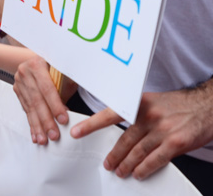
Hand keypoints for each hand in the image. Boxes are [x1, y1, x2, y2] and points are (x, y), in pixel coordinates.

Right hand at [13, 56, 69, 143]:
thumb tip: (71, 109)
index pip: (47, 88)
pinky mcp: (17, 90)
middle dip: (46, 120)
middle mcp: (25, 71)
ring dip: (37, 125)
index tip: (64, 120)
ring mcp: (19, 81)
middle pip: (37, 100)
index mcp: (37, 63)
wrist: (39, 58)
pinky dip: (32, 123)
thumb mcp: (63, 70)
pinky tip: (35, 134)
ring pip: (30, 107)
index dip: (55, 105)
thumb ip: (65, 86)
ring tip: (43, 139)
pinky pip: (25, 109)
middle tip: (54, 135)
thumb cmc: (56, 65)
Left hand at [70, 87, 212, 180]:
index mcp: (139, 103)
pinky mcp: (176, 142)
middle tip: (106, 164)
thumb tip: (121, 132)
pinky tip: (138, 174)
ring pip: (137, 152)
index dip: (91, 124)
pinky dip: (145, 169)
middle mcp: (149, 115)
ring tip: (119, 171)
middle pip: (124, 139)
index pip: (110, 114)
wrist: (207, 105)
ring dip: (126, 164)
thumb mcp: (153, 102)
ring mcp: (163, 129)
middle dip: (113, 154)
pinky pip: (155, 160)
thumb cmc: (177, 104)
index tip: (76, 131)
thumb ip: (137, 114)